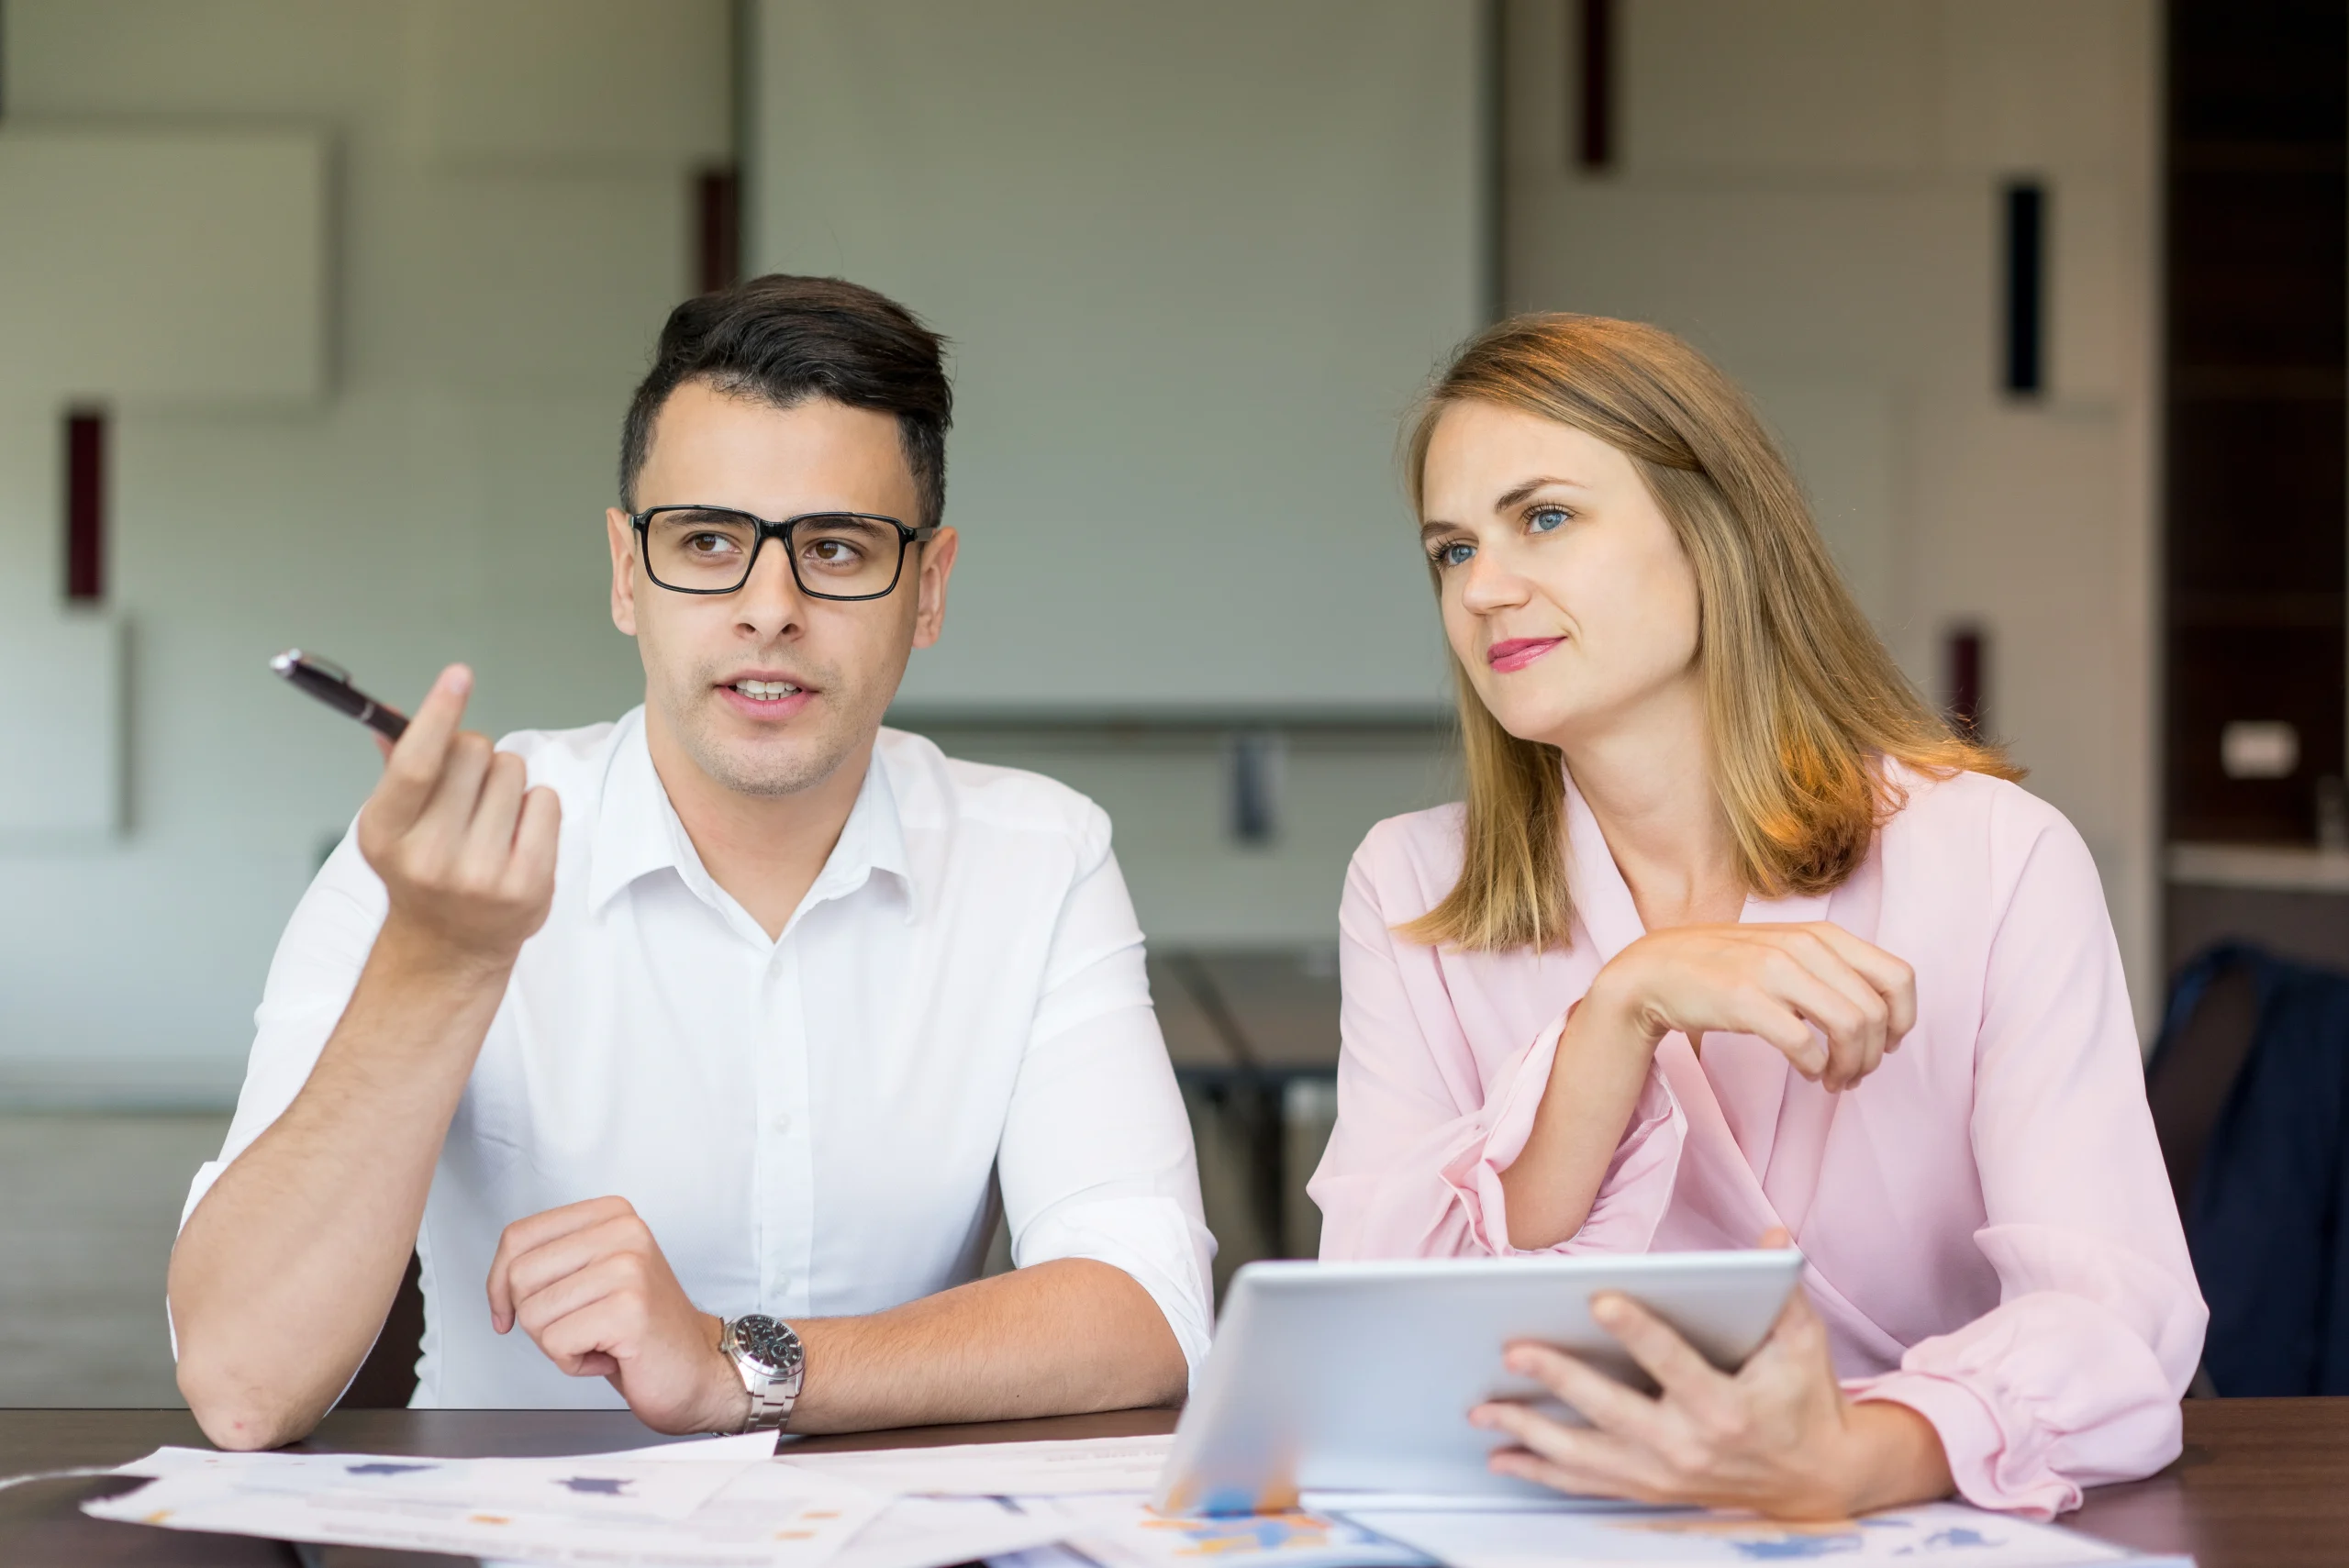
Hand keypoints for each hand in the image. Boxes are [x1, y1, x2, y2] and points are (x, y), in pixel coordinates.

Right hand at [356, 665, 560, 974]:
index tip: (459, 675)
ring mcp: (480, 874)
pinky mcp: (527, 886)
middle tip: (467, 792)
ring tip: (490, 821)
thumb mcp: (395, 823)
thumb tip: (388, 717)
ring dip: (507, 784)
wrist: (449, 944)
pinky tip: (516, 838)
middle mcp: (429, 855)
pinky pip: (546, 802)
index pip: (416, 762)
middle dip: (475, 755)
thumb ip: (397, 766)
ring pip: (514, 773)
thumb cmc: (423, 868)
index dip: (438, 714)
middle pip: (474, 752)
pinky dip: (536, 809)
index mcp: (386, 831)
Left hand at [486, 1196, 750, 1434]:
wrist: (696, 1369)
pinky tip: (609, 1356)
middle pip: (519, 1276)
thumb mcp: (592, 1276)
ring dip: (557, 1344)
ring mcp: (628, 1268)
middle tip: (578, 1327)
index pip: (517, 1236)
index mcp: (611, 1214)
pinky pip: (556, 1343)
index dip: (499, 1283)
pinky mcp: (628, 1309)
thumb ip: (550, 1261)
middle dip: (535, 1318)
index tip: (509, 1310)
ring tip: (599, 1340)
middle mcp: (623, 1231)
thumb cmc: (639, 1329)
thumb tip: (498, 1282)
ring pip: (533, 1313)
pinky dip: (573, 1363)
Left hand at [1468, 1231, 1951, 1517]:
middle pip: (1612, 1411)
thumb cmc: (1802, 1399)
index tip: (1598, 1300)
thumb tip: (1773, 1232)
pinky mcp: (1651, 1491)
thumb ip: (1782, 1288)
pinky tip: (1503, 1458)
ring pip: (1586, 1457)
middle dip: (1560, 1380)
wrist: (1818, 1480)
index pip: (1673, 1363)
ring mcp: (1665, 1476)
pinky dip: (1542, 1472)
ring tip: (1483, 1411)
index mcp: (1726, 1406)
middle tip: (1513, 1352)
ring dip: (1531, 1434)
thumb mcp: (1803, 1342)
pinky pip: (1588, 1485)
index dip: (1638, 1331)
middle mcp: (1690, 1447)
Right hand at [1589, 922, 1914, 1090]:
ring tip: (1834, 1080)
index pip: (1899, 977)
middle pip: (1876, 1013)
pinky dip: (1816, 1068)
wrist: (1656, 969)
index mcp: (1822, 935)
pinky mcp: (1745, 1000)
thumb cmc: (1727, 966)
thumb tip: (1884, 1017)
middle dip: (1874, 1056)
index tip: (1886, 1043)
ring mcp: (1773, 970)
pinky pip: (1805, 1044)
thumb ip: (1834, 970)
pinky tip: (1807, 1073)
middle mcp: (1803, 946)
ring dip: (1850, 1066)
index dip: (1903, 1020)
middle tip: (1854, 1075)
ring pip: (1849, 1028)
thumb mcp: (1788, 952)